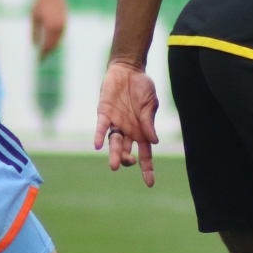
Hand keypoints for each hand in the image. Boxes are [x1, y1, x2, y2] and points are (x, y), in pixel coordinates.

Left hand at [31, 0, 66, 61]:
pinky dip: (55, 41)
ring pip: (58, 41)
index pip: (47, 46)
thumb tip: (34, 46)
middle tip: (40, 59)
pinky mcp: (65, 22)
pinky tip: (50, 43)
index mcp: (51, 27)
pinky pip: (60, 35)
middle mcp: (59, 28)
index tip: (37, 60)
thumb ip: (35, 32)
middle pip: (54, 45)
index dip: (42, 54)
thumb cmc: (41, 3)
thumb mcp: (35, 18)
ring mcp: (64, 25)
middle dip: (47, 53)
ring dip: (52, 48)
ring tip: (44, 53)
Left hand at [95, 58, 159, 185]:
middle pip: (126, 151)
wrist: (129, 69)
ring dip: (114, 154)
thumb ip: (149, 122)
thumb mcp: (150, 104)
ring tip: (114, 165)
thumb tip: (154, 141)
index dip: (147, 169)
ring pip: (114, 143)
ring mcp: (115, 123)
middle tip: (128, 162)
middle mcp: (127, 131)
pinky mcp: (104, 113)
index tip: (150, 184)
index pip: (145, 154)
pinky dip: (100, 136)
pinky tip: (99, 145)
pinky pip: (102, 127)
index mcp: (141, 131)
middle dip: (127, 160)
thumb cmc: (142, 87)